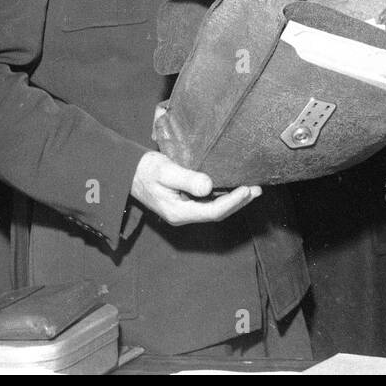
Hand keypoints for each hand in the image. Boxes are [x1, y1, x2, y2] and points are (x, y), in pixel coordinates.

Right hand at [131, 150, 261, 225]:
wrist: (128, 172)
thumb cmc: (145, 170)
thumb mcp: (165, 171)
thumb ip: (186, 179)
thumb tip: (208, 186)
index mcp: (179, 212)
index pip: (212, 212)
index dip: (232, 202)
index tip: (247, 189)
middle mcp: (184, 214)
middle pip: (218, 214)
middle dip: (239, 202)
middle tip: (257, 189)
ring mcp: (185, 210)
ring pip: (215, 209)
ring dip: (235, 200)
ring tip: (253, 188)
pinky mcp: (186, 202)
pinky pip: (210, 203)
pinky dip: (225, 196)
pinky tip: (235, 187)